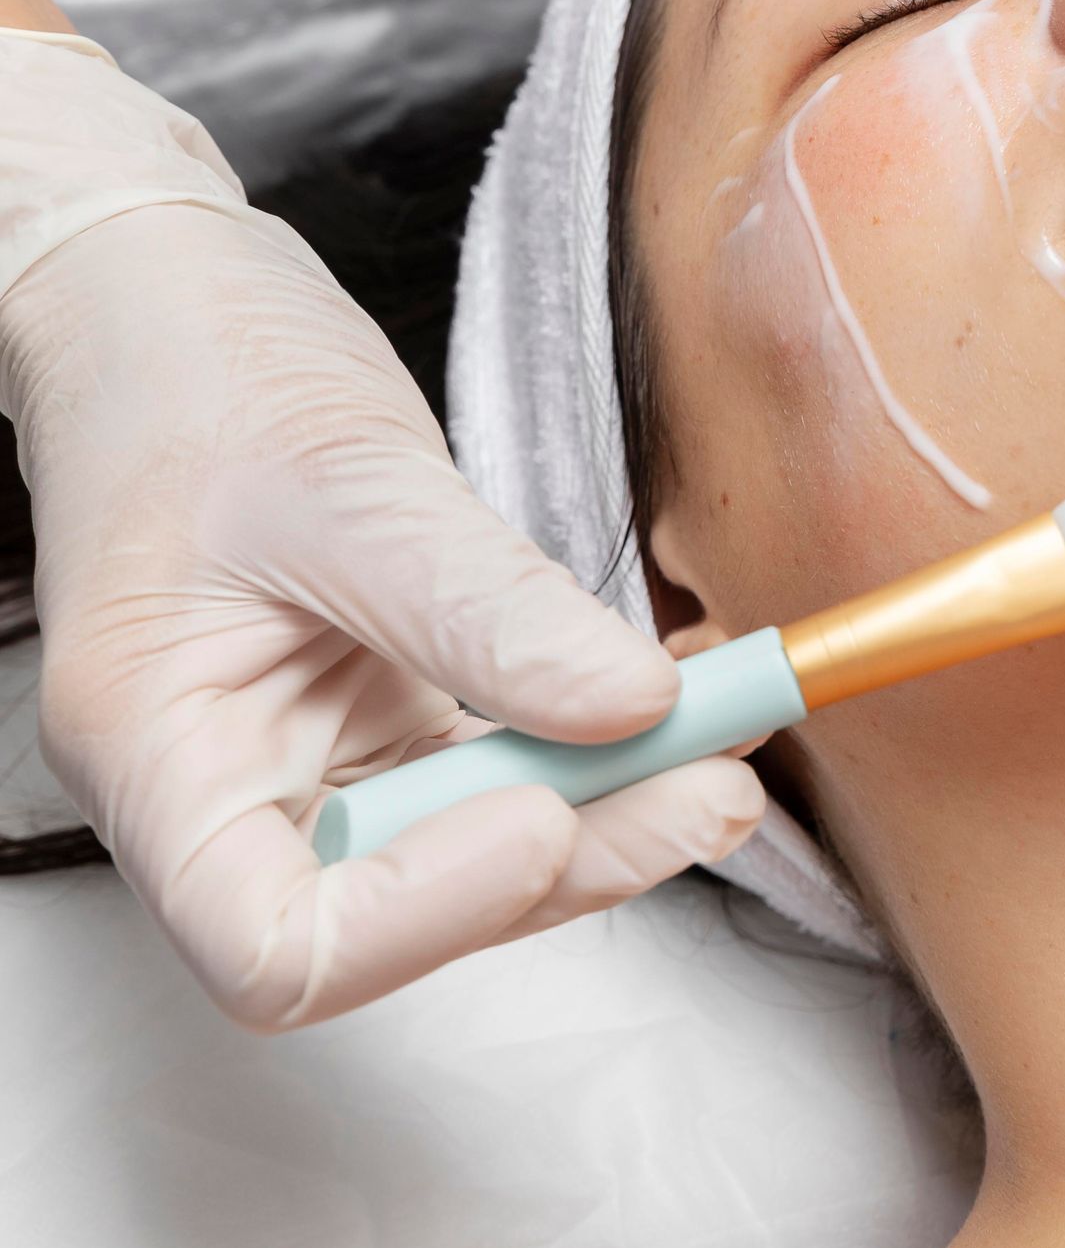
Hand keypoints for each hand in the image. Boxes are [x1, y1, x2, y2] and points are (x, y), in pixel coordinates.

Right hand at [0, 37, 763, 1028]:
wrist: (165, 299)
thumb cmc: (192, 372)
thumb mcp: (347, 478)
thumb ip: (486, 606)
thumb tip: (636, 707)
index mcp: (162, 757)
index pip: (277, 947)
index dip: (425, 912)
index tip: (541, 814)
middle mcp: (230, 789)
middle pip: (400, 917)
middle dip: (565, 856)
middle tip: (708, 783)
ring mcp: (310, 759)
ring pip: (467, 854)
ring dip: (604, 808)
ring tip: (720, 734)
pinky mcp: (379, 715)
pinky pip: (494, 770)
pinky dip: (591, 746)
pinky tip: (673, 695)